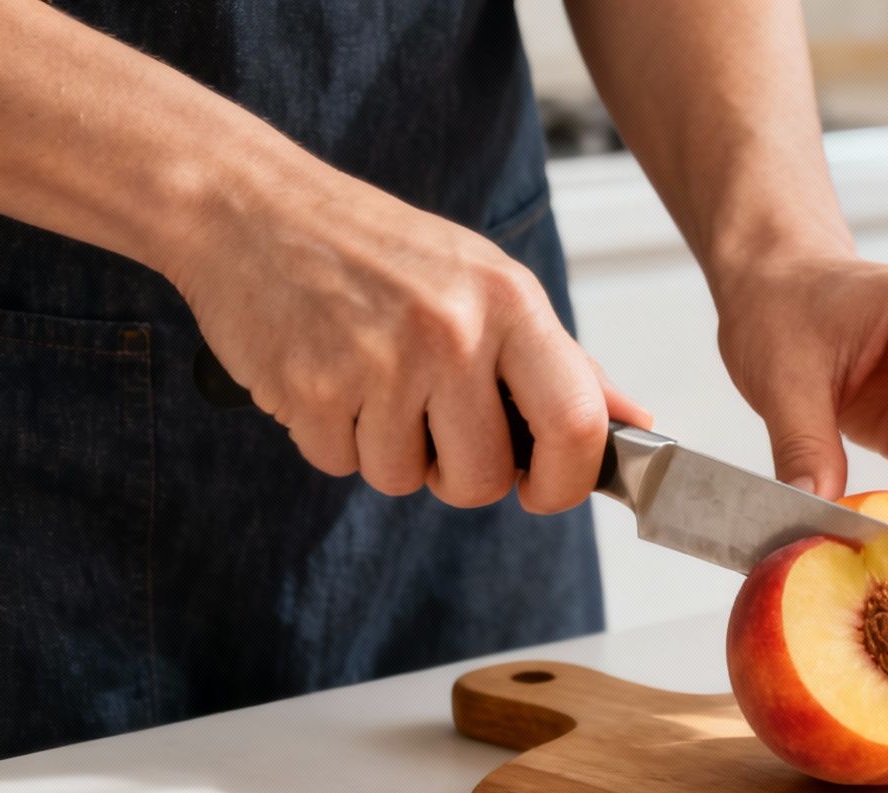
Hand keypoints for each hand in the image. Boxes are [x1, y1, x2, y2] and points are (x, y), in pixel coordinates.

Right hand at [170, 165, 650, 511]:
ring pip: (407, 480)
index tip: (545, 490)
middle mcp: (452, 331)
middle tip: (438, 430)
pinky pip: (343, 465)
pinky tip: (329, 377)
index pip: (576, 424)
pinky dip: (335, 439)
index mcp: (511, 302)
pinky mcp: (312, 390)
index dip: (567, 481)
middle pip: (486, 478)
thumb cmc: (380, 249)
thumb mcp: (489, 284)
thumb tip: (636, 424)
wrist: (251, 207)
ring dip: (391, 454)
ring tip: (374, 383)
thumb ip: (564, 363)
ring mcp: (379, 362)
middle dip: (464, 478)